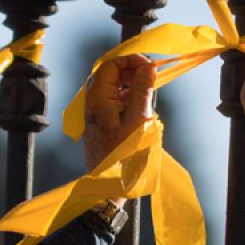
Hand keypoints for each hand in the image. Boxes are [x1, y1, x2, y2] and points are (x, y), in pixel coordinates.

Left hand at [83, 55, 155, 171]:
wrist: (109, 184)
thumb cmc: (124, 156)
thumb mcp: (138, 120)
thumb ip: (142, 91)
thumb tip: (148, 66)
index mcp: (98, 100)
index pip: (110, 65)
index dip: (130, 60)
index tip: (150, 66)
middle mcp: (92, 103)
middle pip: (110, 74)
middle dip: (132, 72)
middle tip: (151, 78)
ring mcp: (96, 113)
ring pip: (113, 88)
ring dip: (132, 86)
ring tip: (148, 95)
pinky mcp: (101, 122)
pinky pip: (114, 101)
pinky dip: (128, 99)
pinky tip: (141, 109)